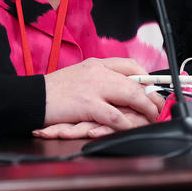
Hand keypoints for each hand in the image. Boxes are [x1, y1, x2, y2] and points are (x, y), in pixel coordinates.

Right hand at [41, 58, 165, 137]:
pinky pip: (115, 115)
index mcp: (96, 63)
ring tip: (152, 117)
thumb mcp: (80, 77)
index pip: (130, 65)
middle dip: (152, 96)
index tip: (153, 89)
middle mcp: (98, 71)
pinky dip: (127, 123)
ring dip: (145, 109)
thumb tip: (122, 91)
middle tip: (159, 107)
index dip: (146, 78)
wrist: (32, 97)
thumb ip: (99, 80)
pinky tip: (132, 127)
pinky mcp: (87, 104)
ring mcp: (93, 87)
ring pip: (130, 95)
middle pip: (135, 81)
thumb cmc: (54, 91)